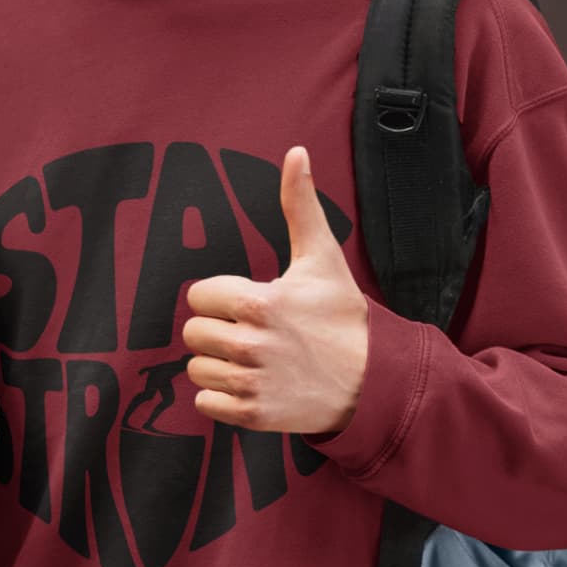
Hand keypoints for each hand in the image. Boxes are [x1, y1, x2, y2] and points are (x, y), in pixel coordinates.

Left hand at [182, 145, 368, 436]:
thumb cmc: (342, 316)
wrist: (373, 381)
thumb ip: (299, 204)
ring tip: (253, 358)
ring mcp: (250, 382)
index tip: (247, 303)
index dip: (219, 297)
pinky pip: (204, 403)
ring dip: (217, 365)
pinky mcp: (252, 414)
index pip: (199, 296)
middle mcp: (250, 344)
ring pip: (196, 368)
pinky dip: (220, 398)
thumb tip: (296, 152)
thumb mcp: (322, 257)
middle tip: (252, 332)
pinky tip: (250, 384)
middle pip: (194, 333)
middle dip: (217, 330)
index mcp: (258, 302)